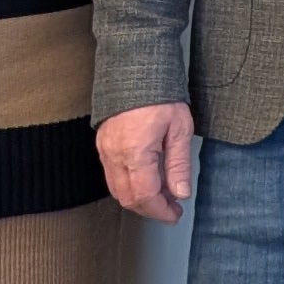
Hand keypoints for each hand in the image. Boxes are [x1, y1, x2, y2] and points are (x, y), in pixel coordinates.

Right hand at [98, 101, 198, 222]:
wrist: (134, 69)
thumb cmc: (160, 94)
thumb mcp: (180, 129)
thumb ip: (179, 165)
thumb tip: (180, 193)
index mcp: (135, 152)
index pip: (146, 196)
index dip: (161, 211)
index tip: (175, 215)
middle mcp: (115, 154)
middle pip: (128, 198)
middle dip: (150, 209)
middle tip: (170, 209)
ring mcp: (105, 150)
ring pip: (117, 190)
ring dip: (138, 199)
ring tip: (162, 196)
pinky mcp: (102, 144)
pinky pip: (111, 176)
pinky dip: (128, 186)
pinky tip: (146, 181)